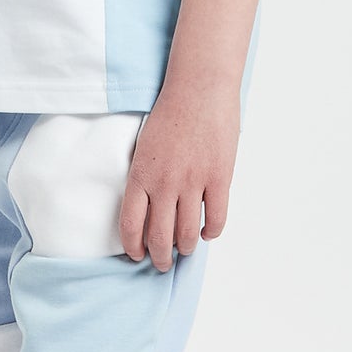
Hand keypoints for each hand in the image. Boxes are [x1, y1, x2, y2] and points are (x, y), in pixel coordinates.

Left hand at [118, 78, 237, 271]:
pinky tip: (206, 232)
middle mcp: (165, 184)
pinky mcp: (219, 179)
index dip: (134, 247)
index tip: (138, 254)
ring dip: (185, 249)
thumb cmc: (171, 114)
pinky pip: (216, 219)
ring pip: (187, 234)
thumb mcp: (144, 147)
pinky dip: (211, 232)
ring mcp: (193, 183)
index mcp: (141, 175)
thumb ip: (145, 178)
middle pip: (160, 237)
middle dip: (160, 257)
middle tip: (162, 263)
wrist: (199, 88)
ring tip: (184, 250)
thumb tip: (151, 209)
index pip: (131, 225)